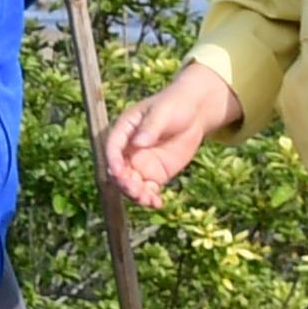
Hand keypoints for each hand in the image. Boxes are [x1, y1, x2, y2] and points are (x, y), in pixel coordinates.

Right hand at [103, 63, 239, 208]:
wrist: (195, 113)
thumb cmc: (175, 105)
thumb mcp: (163, 112)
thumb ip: (151, 127)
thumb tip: (138, 143)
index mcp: (125, 130)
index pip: (113, 147)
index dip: (113, 160)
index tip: (119, 172)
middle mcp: (129, 150)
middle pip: (119, 170)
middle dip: (124, 182)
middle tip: (135, 189)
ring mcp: (141, 164)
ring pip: (132, 184)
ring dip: (136, 194)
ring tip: (147, 199)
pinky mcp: (155, 174)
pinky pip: (148, 189)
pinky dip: (150, 198)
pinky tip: (157, 203)